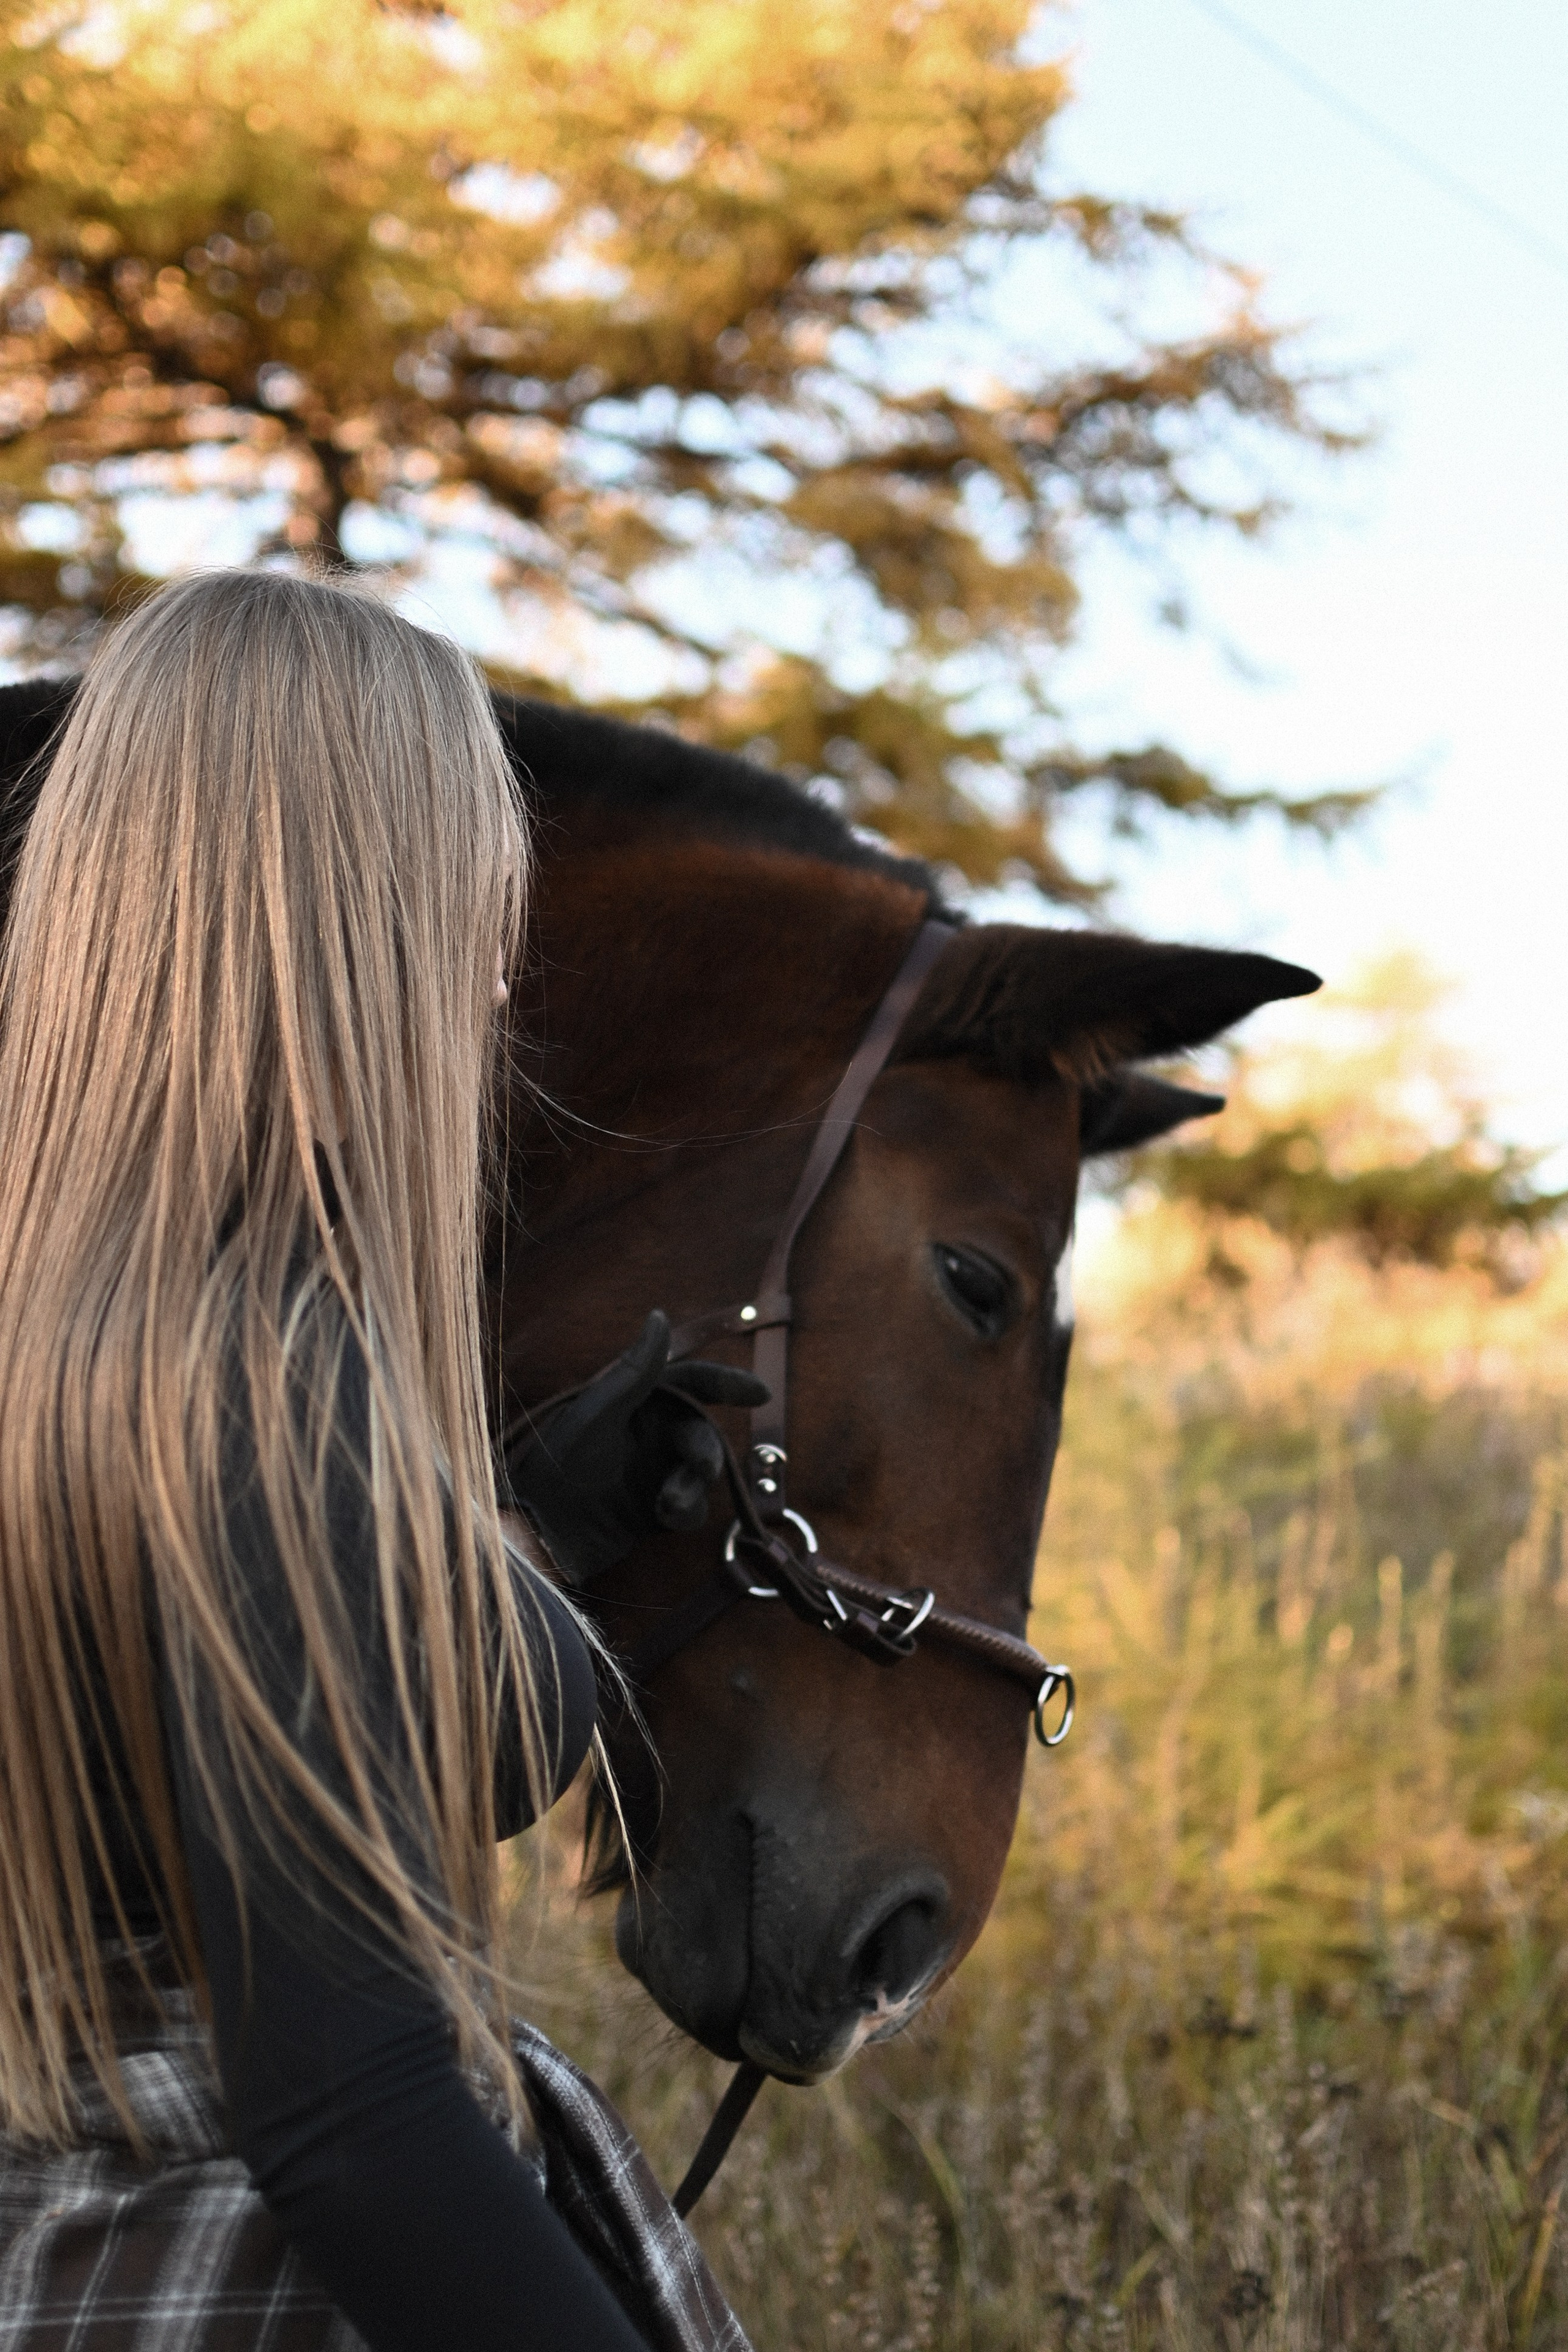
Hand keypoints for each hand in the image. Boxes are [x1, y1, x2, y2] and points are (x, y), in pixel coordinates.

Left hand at [503, 1312, 767, 1582]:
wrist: (540, 1532)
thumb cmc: (559, 1465)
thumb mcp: (597, 1412)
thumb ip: (634, 1369)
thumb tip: (660, 1315)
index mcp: (634, 1402)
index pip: (689, 1382)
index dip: (726, 1383)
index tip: (760, 1395)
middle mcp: (648, 1433)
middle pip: (700, 1431)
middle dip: (705, 1450)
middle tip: (703, 1468)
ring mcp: (653, 1472)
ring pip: (699, 1473)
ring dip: (691, 1486)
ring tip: (669, 1503)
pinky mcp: (654, 1511)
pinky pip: (691, 1508)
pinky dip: (684, 1512)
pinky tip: (662, 1518)